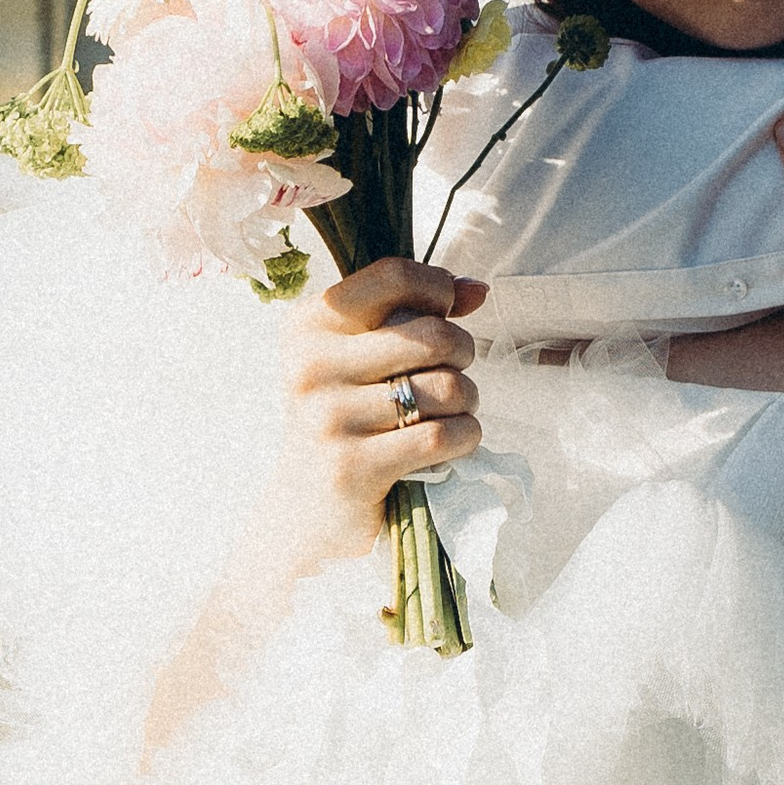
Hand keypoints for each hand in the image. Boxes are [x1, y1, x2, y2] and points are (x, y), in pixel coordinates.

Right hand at [266, 259, 483, 573]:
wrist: (306, 508)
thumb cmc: (345, 419)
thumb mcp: (360, 357)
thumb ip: (414, 313)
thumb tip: (477, 290)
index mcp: (308, 325)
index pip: (393, 277)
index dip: (438, 289)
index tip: (446, 313)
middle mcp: (310, 366)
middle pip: (433, 334)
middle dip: (463, 353)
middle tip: (453, 374)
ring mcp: (328, 418)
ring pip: (446, 387)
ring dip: (467, 400)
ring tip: (451, 411)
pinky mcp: (352, 467)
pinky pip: (442, 436)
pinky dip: (465, 436)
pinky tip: (453, 441)